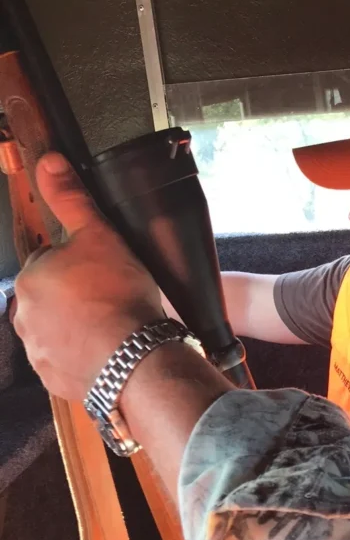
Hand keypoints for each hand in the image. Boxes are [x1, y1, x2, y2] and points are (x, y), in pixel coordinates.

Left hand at [12, 152, 162, 401]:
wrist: (134, 357)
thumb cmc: (119, 298)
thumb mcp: (100, 235)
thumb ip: (71, 199)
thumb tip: (50, 163)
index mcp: (31, 278)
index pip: (50, 262)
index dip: (79, 264)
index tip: (102, 272)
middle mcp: (24, 316)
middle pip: (50, 297)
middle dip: (74, 296)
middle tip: (109, 298)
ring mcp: (37, 350)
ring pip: (55, 329)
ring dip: (76, 326)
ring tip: (111, 326)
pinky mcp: (52, 376)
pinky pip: (63, 360)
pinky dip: (80, 355)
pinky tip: (106, 349)